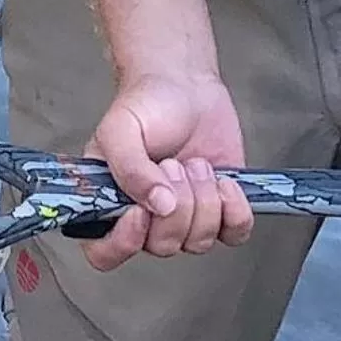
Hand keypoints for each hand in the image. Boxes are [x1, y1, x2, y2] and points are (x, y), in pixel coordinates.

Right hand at [81, 71, 253, 272]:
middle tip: (173, 164)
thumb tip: (159, 206)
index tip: (140, 210)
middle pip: (161, 246)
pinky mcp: (220, 212)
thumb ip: (128, 167)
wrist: (185, 86)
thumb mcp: (121, 128)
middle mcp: (146, 220)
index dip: (123, 243)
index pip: (105, 253)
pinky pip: (234, 235)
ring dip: (203, 199)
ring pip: (198, 242)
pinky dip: (235, 211)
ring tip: (196, 163)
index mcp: (110, 204)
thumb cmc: (146, 105)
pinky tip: (226, 182)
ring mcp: (186, 219)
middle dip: (176, 203)